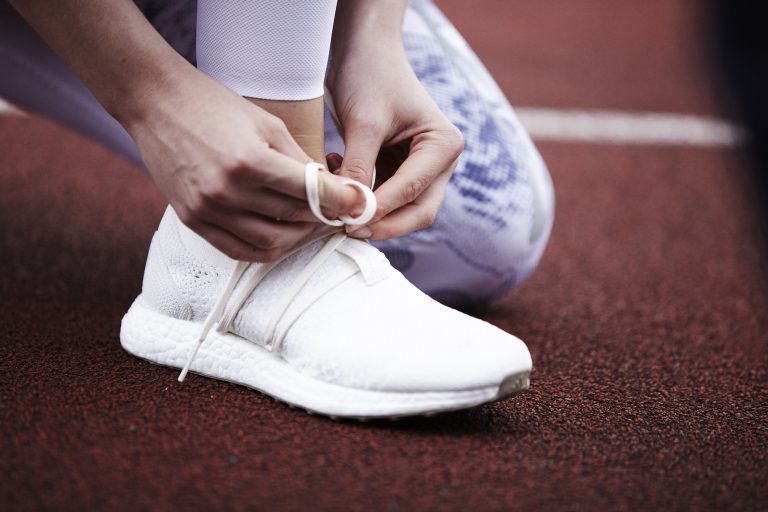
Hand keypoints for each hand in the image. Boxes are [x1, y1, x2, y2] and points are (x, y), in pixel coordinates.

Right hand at [125, 70, 362, 261]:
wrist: (155, 105)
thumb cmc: (214, 106)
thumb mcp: (266, 123)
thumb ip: (299, 159)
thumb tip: (331, 188)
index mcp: (249, 161)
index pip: (310, 193)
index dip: (341, 200)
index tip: (357, 202)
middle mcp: (227, 192)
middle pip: (293, 218)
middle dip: (322, 216)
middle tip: (335, 209)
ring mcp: (208, 210)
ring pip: (270, 243)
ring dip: (297, 236)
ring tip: (308, 221)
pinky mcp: (192, 221)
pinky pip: (239, 251)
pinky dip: (266, 249)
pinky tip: (280, 235)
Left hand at [327, 11, 463, 239]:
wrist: (364, 50)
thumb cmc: (369, 75)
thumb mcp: (364, 123)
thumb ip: (359, 168)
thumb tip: (352, 210)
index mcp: (443, 146)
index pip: (413, 191)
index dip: (382, 211)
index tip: (348, 222)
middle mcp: (440, 162)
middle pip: (418, 211)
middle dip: (383, 223)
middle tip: (347, 230)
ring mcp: (423, 168)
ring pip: (401, 210)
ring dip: (370, 213)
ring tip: (336, 201)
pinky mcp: (401, 170)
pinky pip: (385, 197)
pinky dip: (363, 197)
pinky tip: (337, 179)